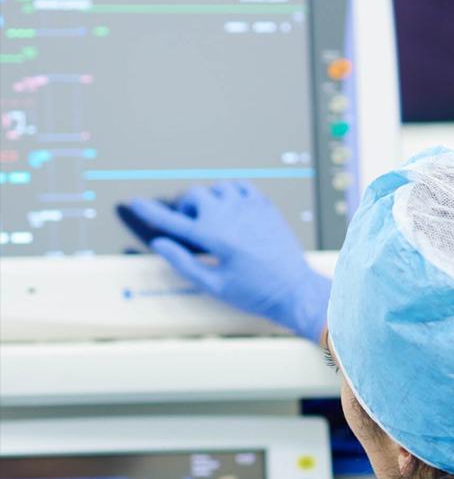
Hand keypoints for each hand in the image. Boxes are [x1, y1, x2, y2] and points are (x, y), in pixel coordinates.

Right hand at [127, 181, 330, 341]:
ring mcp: (250, 207)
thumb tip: (159, 244)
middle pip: (194, 195)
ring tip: (211, 219)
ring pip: (217, 187)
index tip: (135, 202)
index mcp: (214, 237)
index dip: (150, 211)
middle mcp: (230, 215)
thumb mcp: (214, 284)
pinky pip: (241, 186)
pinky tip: (231, 209)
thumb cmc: (255, 292)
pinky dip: (230, 192)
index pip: (172, 220)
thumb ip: (183, 262)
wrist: (294, 289)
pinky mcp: (265, 206)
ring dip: (208, 199)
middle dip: (185, 208)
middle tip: (189, 225)